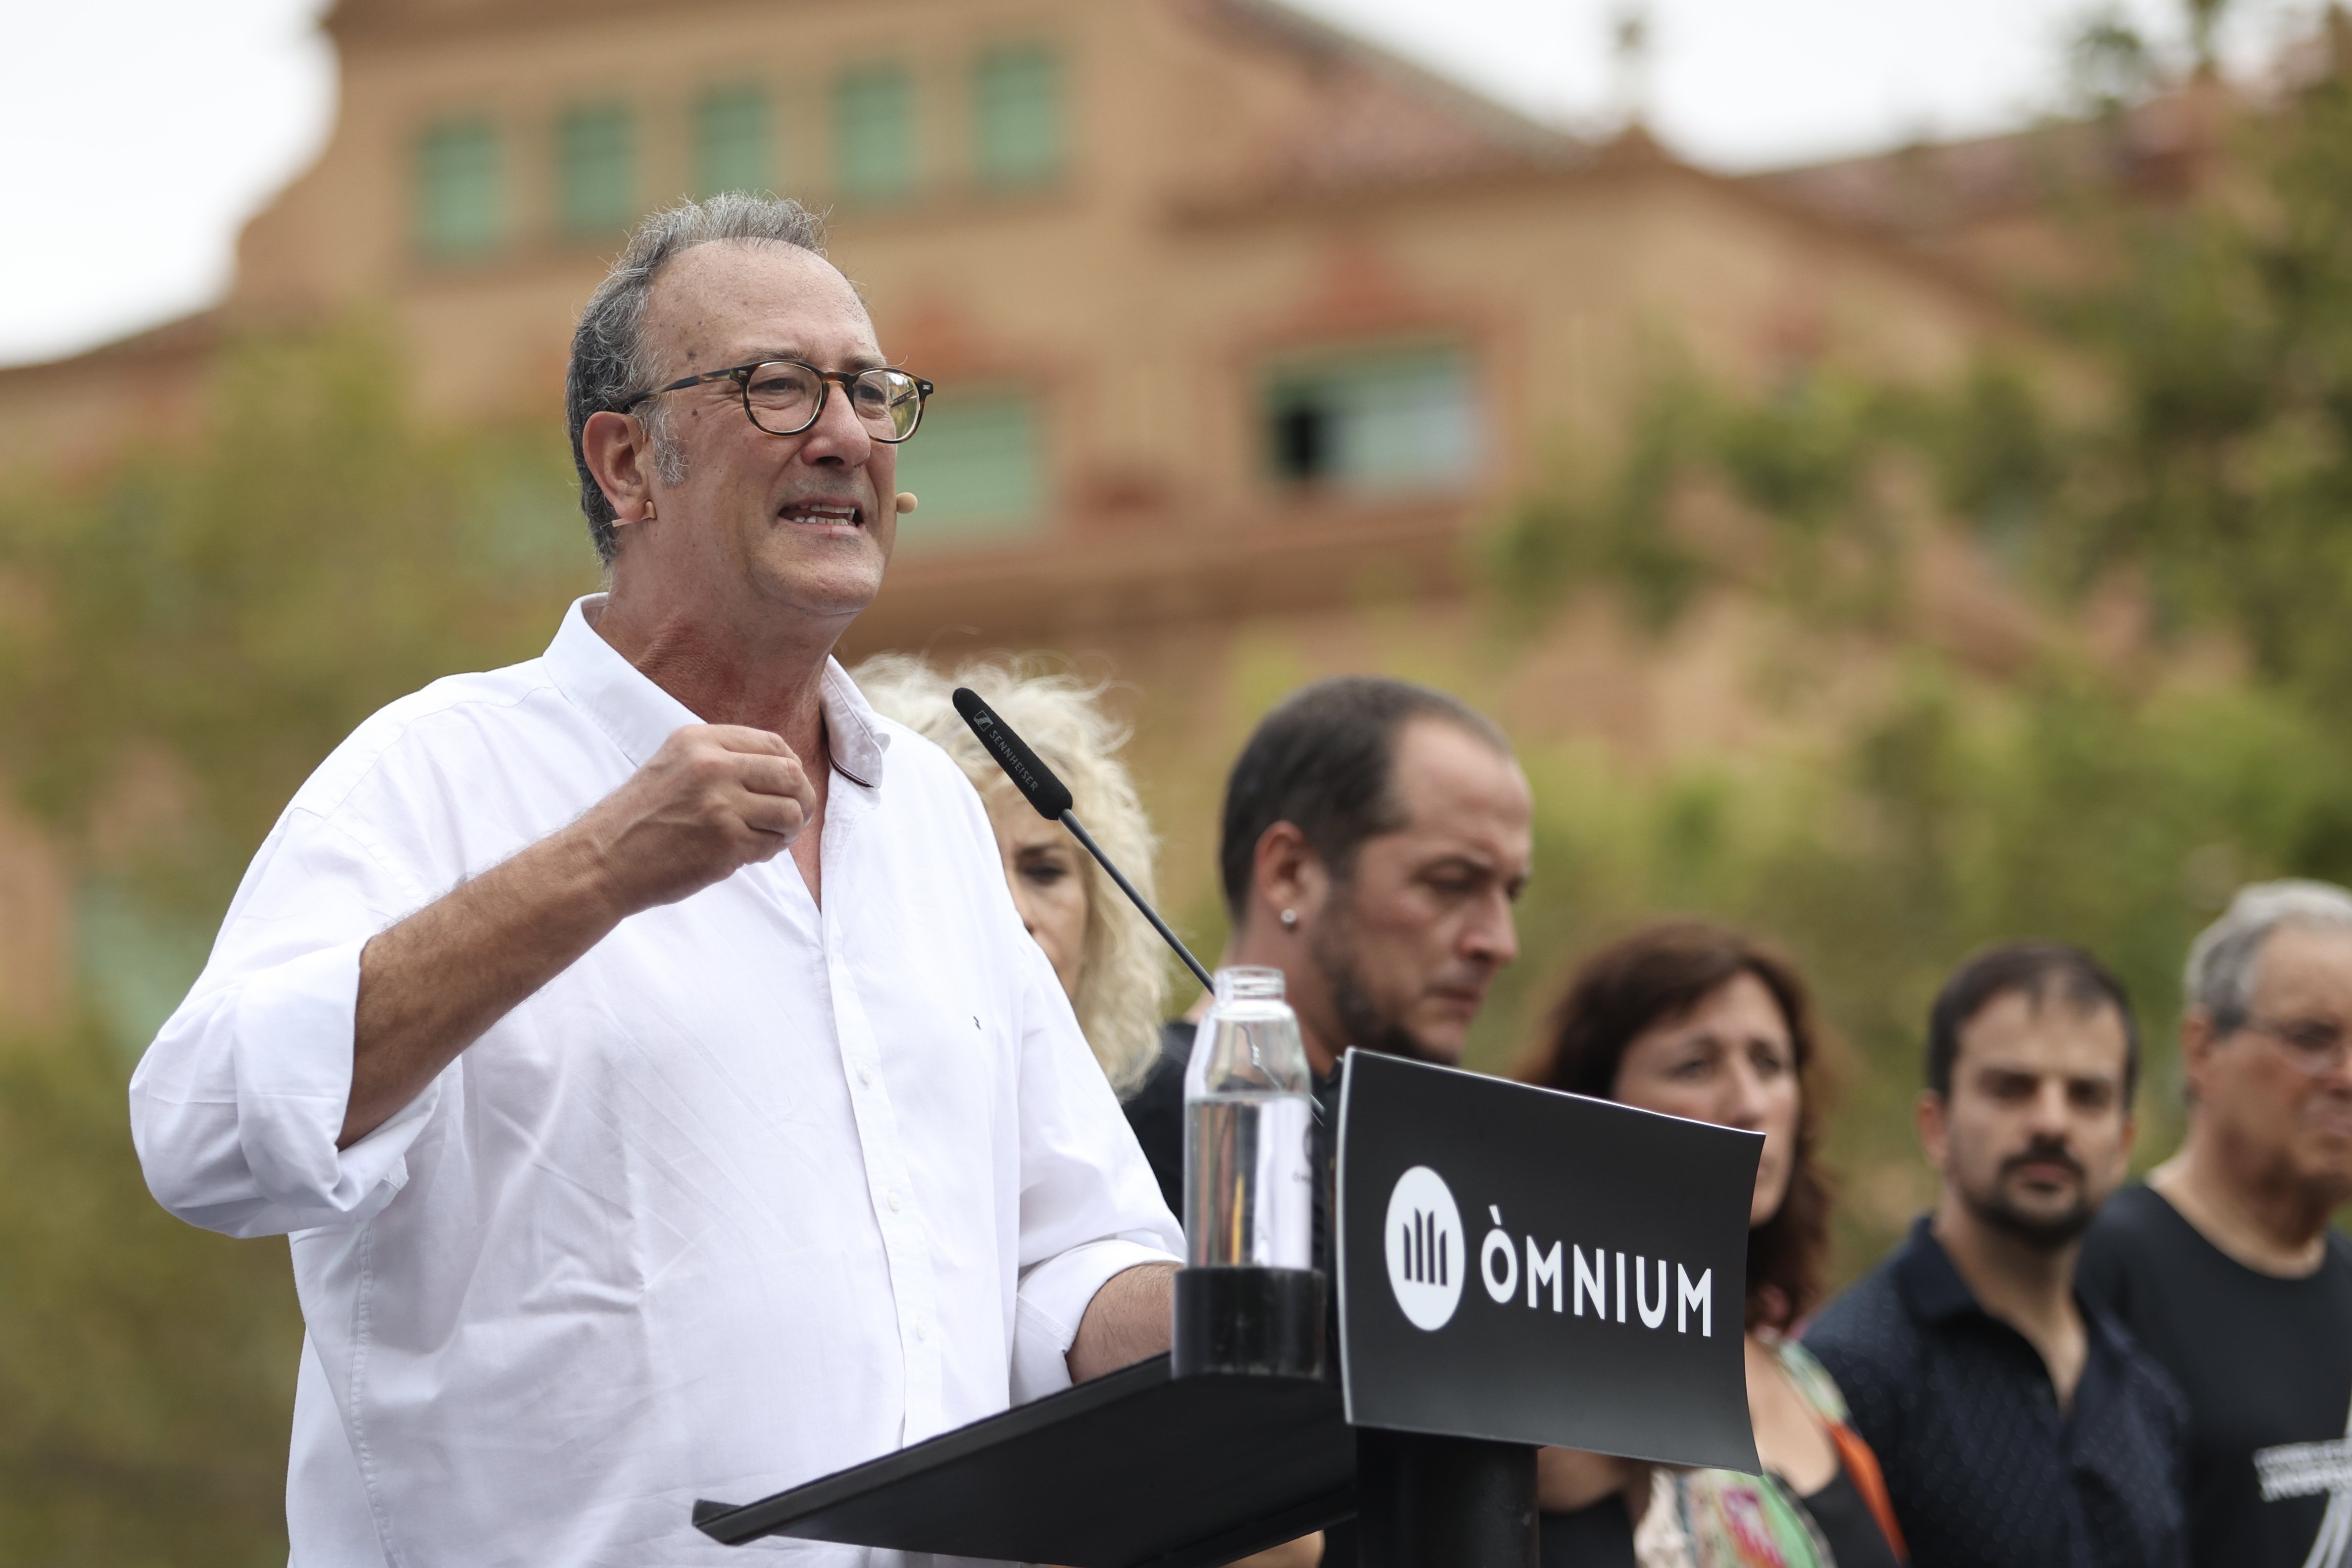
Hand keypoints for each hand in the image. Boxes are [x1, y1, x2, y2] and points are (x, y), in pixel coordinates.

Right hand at [573, 725, 817, 915]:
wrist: (602, 860)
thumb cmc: (639, 818)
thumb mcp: (674, 765)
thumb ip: (721, 759)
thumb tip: (784, 768)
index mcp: (699, 741)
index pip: (773, 743)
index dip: (790, 766)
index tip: (786, 786)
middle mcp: (712, 766)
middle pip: (791, 774)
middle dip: (802, 798)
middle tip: (794, 816)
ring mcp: (720, 805)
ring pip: (790, 811)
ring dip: (788, 829)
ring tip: (771, 837)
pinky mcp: (726, 843)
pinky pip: (771, 845)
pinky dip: (767, 852)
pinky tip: (748, 854)